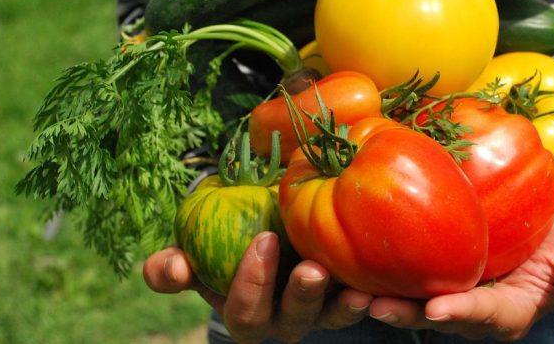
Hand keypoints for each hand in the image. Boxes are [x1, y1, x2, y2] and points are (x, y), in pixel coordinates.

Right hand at [143, 232, 373, 343]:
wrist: (267, 232)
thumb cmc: (225, 243)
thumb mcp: (195, 254)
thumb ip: (173, 266)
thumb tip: (172, 267)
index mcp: (246, 312)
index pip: (244, 312)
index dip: (251, 283)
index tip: (262, 240)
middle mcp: (283, 320)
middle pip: (292, 321)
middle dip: (301, 297)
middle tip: (311, 269)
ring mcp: (319, 313)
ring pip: (332, 318)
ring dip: (343, 306)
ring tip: (356, 290)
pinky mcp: (348, 298)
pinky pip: (362, 303)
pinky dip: (372, 295)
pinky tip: (380, 281)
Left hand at [367, 210, 553, 340]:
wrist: (548, 227)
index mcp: (512, 309)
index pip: (487, 314)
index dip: (463, 312)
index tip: (438, 309)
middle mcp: (476, 309)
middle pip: (439, 316)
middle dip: (408, 314)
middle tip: (374, 306)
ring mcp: (454, 292)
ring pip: (415, 302)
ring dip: (385, 299)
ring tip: (351, 293)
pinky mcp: (437, 273)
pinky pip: (409, 278)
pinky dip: (382, 275)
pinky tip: (353, 263)